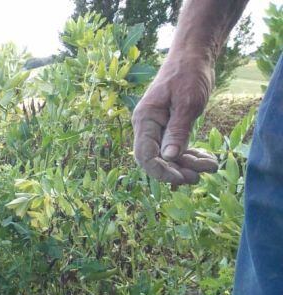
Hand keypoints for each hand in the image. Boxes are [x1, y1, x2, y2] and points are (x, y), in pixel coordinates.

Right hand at [132, 49, 219, 184]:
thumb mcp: (187, 102)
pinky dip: (190, 155)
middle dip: (177, 170)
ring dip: (188, 164)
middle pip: (157, 159)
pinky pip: (176, 147)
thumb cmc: (188, 73)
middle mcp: (147, 127)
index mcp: (145, 120)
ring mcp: (158, 128)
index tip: (182, 178)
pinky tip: (205, 158)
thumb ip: (177, 131)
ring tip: (210, 166)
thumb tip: (169, 158)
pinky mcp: (169, 127)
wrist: (193, 55)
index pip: (145, 155)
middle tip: (199, 177)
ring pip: (168, 156)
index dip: (161, 171)